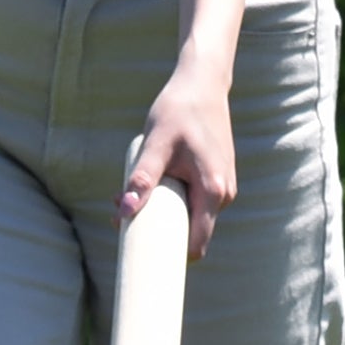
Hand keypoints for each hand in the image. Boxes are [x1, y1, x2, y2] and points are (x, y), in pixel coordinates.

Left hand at [117, 53, 238, 259]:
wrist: (202, 82)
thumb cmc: (179, 109)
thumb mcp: (156, 143)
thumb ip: (142, 178)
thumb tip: (125, 212)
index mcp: (213, 192)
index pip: (196, 245)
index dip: (170, 260)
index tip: (142, 262)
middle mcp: (224, 194)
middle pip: (189, 234)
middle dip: (156, 234)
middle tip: (120, 218)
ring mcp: (223, 188)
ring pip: (189, 218)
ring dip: (160, 216)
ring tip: (128, 196)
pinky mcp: (216, 180)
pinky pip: (192, 204)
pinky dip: (170, 203)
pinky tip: (148, 188)